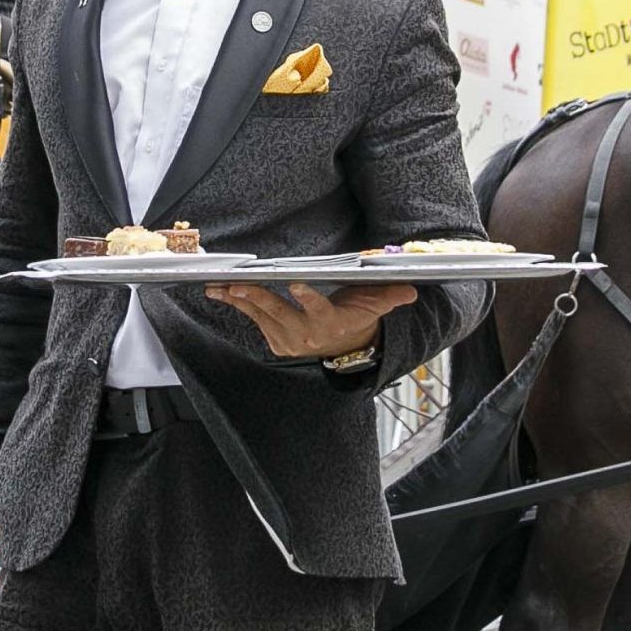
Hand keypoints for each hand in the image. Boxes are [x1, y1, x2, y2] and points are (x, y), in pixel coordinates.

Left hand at [208, 280, 413, 360]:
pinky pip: (254, 319)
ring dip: (239, 300)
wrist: (345, 346)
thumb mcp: (375, 306)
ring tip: (219, 286)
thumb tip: (411, 290)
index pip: (318, 309)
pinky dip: (237, 305)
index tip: (295, 285)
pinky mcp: (275, 341)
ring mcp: (288, 340)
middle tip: (239, 284)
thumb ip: (390, 296)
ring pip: (261, 315)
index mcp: (331, 322)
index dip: (307, 298)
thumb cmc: (357, 316)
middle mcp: (307, 334)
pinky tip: (221, 292)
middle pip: (279, 312)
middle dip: (257, 297)